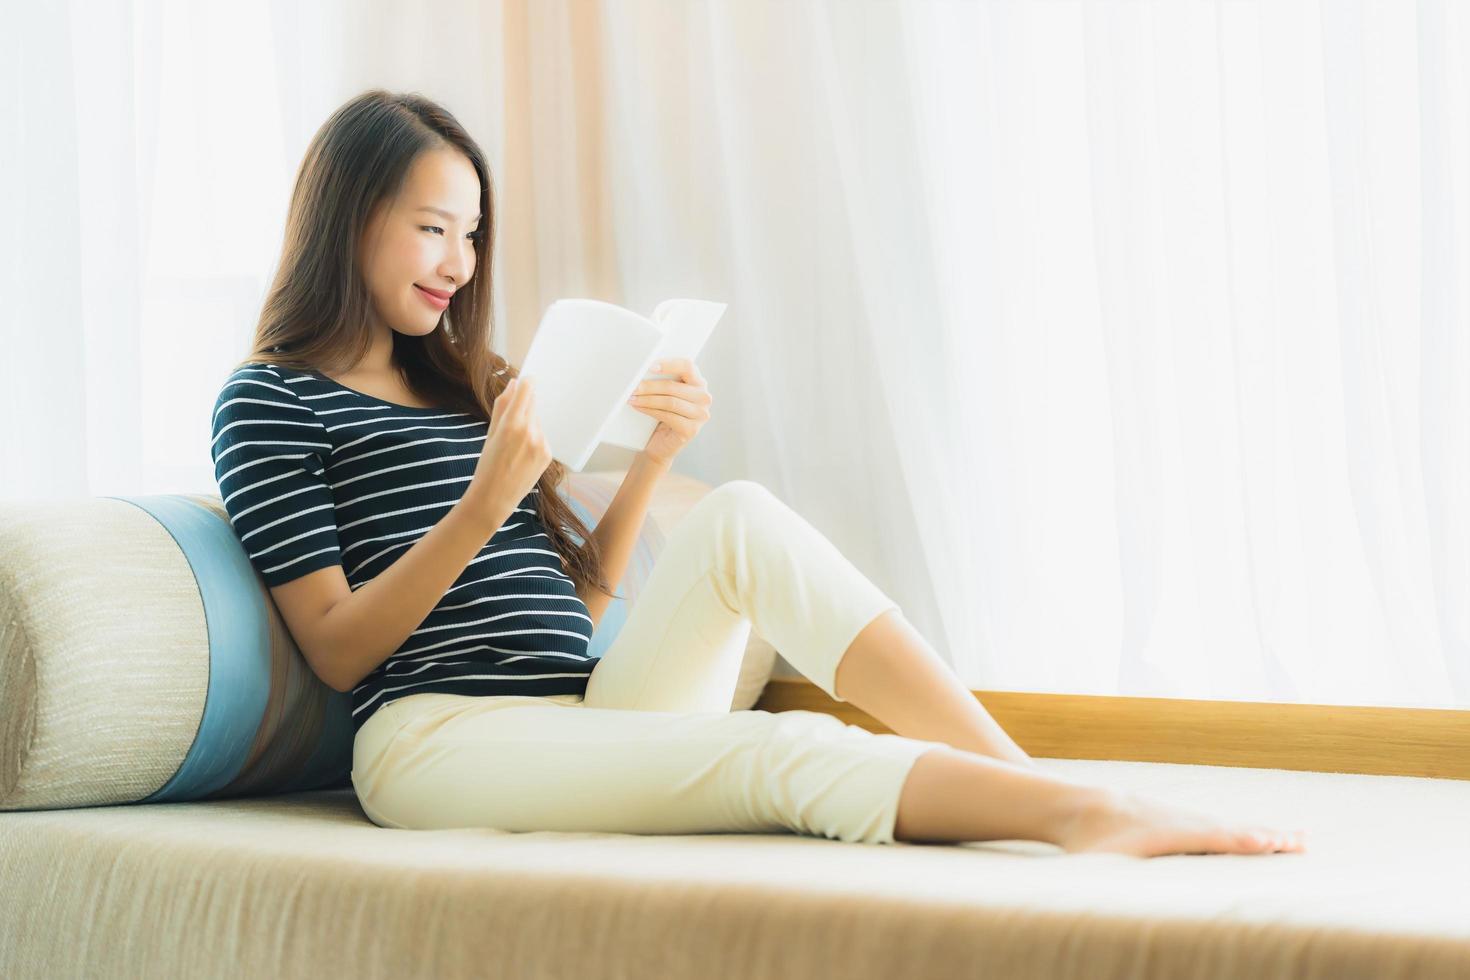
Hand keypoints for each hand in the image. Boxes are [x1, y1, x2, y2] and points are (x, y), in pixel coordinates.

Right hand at [465, 375, 552, 520]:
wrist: (494, 498)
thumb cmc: (487, 465)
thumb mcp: (490, 432)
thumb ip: (503, 405)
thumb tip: (515, 383)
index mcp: (512, 424)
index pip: (527, 390)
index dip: (527, 382)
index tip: (526, 381)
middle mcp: (530, 432)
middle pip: (533, 404)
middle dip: (523, 407)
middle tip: (510, 426)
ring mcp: (541, 444)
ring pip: (537, 422)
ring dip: (528, 426)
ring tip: (513, 447)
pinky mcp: (548, 454)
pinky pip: (542, 437)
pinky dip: (533, 441)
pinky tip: (521, 456)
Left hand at [627, 357, 711, 465]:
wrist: (661, 444)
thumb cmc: (662, 414)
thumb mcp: (666, 394)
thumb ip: (663, 380)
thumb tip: (643, 369)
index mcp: (699, 383)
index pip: (688, 366)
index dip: (668, 364)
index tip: (649, 366)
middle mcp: (704, 398)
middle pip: (674, 386)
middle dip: (649, 386)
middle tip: (632, 387)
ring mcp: (701, 415)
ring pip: (670, 402)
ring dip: (647, 399)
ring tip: (632, 397)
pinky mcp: (691, 430)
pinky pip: (668, 416)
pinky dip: (650, 411)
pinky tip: (639, 407)